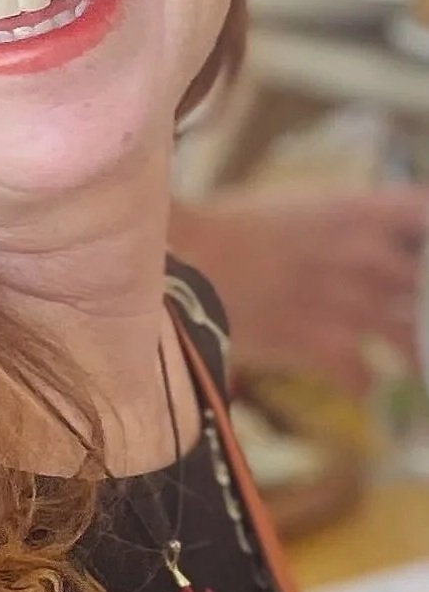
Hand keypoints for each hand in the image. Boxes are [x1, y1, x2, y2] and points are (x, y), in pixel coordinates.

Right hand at [170, 187, 428, 396]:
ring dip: (414, 353)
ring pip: (413, 340)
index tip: (425, 256)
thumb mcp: (298, 205)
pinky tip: (360, 386)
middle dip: (427, 304)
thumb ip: (347, 220)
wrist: (186, 259)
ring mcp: (349, 305)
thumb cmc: (231, 224)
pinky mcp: (323, 348)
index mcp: (357, 212)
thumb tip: (378, 238)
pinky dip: (364, 386)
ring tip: (411, 362)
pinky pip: (366, 380)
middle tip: (417, 314)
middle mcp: (365, 257)